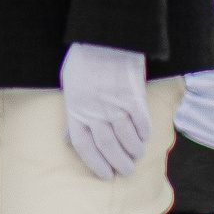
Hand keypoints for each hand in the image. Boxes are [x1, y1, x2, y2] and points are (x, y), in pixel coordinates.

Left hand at [59, 42, 153, 180]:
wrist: (105, 39)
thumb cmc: (84, 62)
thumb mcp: (69, 87)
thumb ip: (70, 115)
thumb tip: (68, 139)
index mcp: (76, 110)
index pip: (84, 146)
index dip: (95, 164)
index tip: (105, 174)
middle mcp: (95, 111)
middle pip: (108, 147)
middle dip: (118, 164)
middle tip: (125, 171)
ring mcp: (115, 105)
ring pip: (127, 139)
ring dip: (133, 152)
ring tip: (135, 157)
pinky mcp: (134, 98)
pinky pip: (142, 124)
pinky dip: (144, 135)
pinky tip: (144, 139)